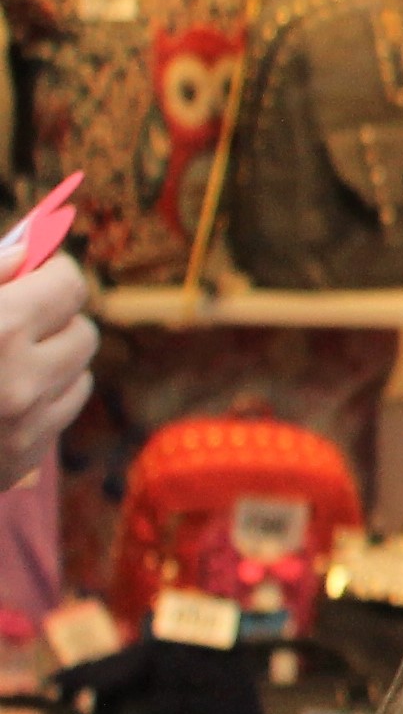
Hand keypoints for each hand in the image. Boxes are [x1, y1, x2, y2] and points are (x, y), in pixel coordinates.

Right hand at [0, 257, 94, 487]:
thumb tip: (33, 252)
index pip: (69, 285)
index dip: (53, 274)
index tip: (42, 272)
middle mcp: (22, 380)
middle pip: (83, 331)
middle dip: (56, 322)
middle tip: (22, 319)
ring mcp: (26, 426)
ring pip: (79, 373)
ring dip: (54, 362)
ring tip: (8, 362)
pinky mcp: (24, 460)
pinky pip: (62, 413)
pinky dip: (44, 400)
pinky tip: (4, 398)